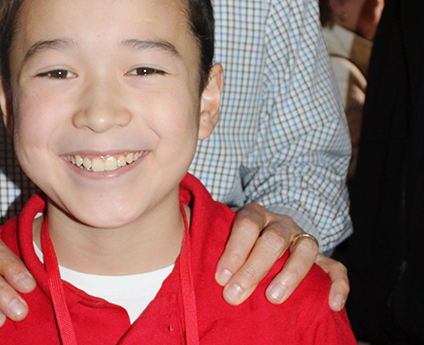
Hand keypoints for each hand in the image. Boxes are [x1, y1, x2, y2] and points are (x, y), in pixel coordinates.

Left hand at [214, 203, 348, 310]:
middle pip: (272, 240)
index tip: (220, 277)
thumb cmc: (238, 243)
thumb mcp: (222, 233)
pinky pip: (336, 269)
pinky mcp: (322, 259)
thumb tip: (180, 237)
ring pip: (304, 250)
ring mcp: (303, 239)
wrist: (266, 236)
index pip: (246, 225)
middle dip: (252, 269)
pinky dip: (337, 285)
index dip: (233, 250)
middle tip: (234, 294)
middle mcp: (280, 223)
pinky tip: (332, 304)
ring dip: (289, 274)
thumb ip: (208, 236)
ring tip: (272, 298)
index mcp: (255, 214)